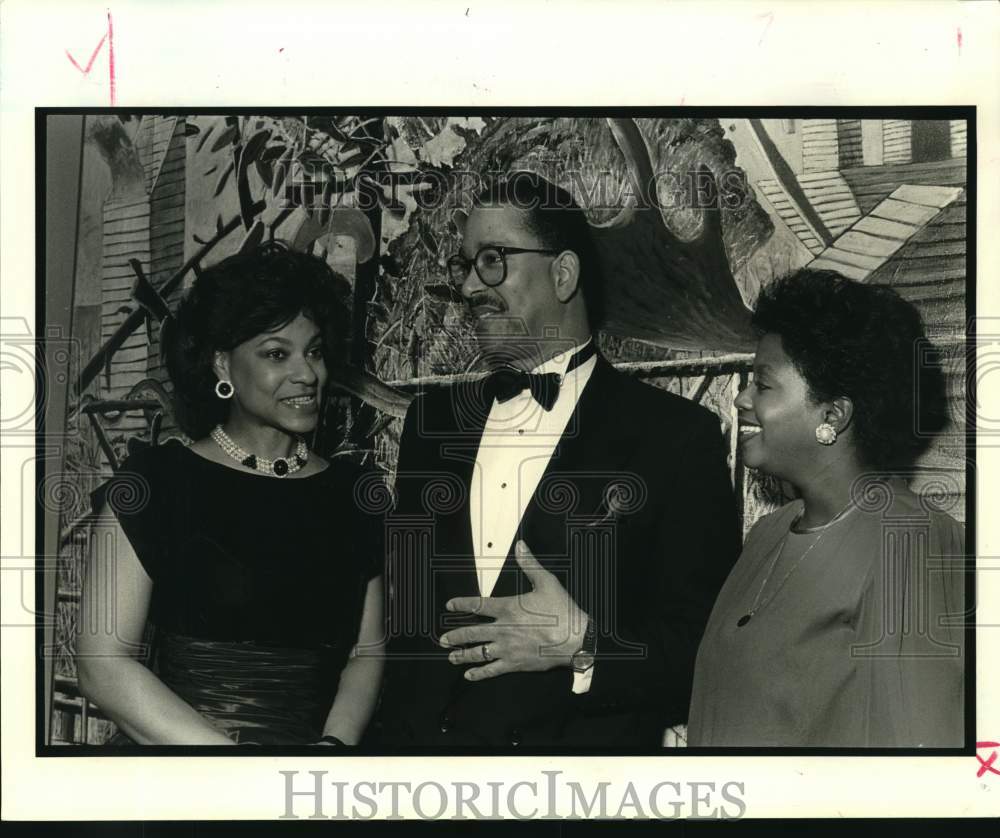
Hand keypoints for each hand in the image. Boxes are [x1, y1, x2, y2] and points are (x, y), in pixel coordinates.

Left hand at [440, 540, 587, 681]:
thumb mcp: (546, 582)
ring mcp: (507, 648)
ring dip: (462, 655)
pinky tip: (470, 675)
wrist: (575, 639)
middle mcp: (503, 629)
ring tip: (451, 657)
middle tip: (443, 639)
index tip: (449, 605)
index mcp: (508, 608)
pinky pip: (492, 669)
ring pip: (478, 653)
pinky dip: (480, 673)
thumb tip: (520, 545)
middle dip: (455, 636)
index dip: (462, 604)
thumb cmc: (562, 610)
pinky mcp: (515, 663)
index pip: (478, 605)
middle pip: (472, 633)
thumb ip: (529, 564)